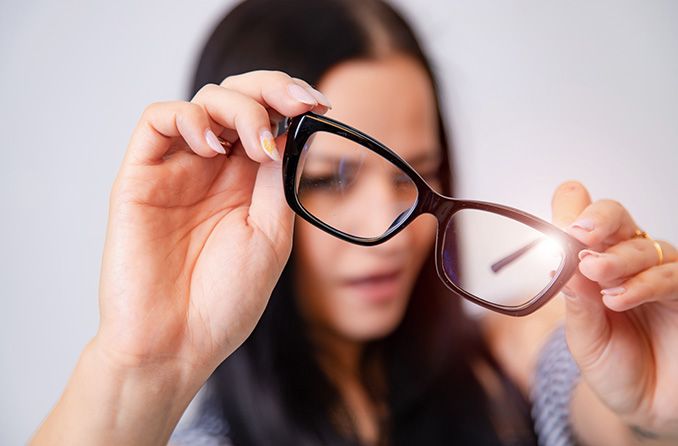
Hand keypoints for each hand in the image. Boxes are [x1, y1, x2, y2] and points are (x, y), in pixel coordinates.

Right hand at [96, 71, 330, 374]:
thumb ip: (276, 181)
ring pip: (204, 101)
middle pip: (238, 98)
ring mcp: (178, 170)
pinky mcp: (141, 176)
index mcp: (248, 183)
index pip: (268, 119)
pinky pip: (158, 120)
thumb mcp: (271, 235)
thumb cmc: (226, 300)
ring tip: (256, 143)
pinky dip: (189, 117)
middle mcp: (214, 170)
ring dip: (239, 107)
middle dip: (272, 88)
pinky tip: (214, 146)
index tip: (320, 105)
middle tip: (298, 103)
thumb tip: (288, 131)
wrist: (176, 344)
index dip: (291, 102)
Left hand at [551, 181, 677, 440]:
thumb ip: (577, 300)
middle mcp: (627, 263)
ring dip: (616, 258)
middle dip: (596, 220)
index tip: (560, 215)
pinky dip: (642, 283)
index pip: (582, 223)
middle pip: (616, 218)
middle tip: (579, 235)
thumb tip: (560, 259)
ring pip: (643, 247)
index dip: (571, 209)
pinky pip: (670, 276)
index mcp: (593, 265)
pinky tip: (617, 298)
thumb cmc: (614, 366)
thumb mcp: (584, 337)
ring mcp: (659, 276)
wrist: (648, 407)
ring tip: (595, 274)